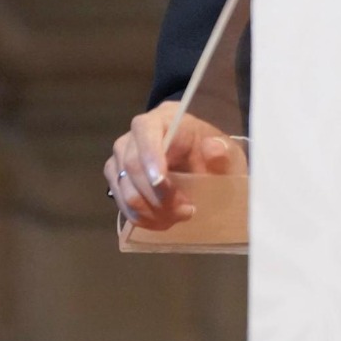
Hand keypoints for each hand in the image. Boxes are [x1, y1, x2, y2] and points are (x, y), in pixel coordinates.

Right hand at [106, 101, 244, 231]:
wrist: (195, 157)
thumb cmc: (206, 150)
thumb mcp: (224, 150)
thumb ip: (222, 151)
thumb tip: (214, 149)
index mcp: (161, 119)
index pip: (145, 131)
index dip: (150, 157)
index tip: (162, 182)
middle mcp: (133, 136)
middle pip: (132, 166)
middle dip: (157, 195)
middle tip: (185, 211)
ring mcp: (120, 158)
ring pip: (124, 190)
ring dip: (151, 211)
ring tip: (177, 217)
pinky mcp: (117, 179)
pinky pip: (122, 203)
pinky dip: (142, 218)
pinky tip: (163, 221)